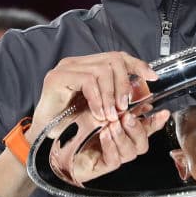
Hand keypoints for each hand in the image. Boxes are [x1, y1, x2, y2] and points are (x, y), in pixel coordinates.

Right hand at [0, 51, 165, 196]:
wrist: (43, 140)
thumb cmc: (71, 128)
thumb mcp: (103, 115)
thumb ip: (121, 107)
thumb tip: (148, 106)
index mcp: (87, 67)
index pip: (117, 56)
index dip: (137, 64)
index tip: (152, 77)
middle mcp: (76, 63)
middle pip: (113, 59)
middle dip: (124, 84)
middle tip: (124, 108)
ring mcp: (65, 68)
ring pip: (102, 70)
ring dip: (111, 94)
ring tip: (111, 115)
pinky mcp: (57, 78)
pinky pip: (88, 80)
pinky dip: (98, 98)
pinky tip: (99, 113)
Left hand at [48, 101, 170, 185]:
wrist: (43, 136)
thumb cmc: (66, 119)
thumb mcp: (90, 102)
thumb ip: (112, 98)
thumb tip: (135, 91)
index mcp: (120, 130)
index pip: (146, 128)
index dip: (155, 122)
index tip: (161, 112)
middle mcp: (119, 145)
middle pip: (144, 143)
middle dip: (138, 128)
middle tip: (127, 115)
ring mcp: (110, 156)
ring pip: (132, 152)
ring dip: (123, 136)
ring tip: (111, 124)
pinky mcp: (98, 167)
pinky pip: (114, 160)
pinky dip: (111, 146)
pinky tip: (103, 134)